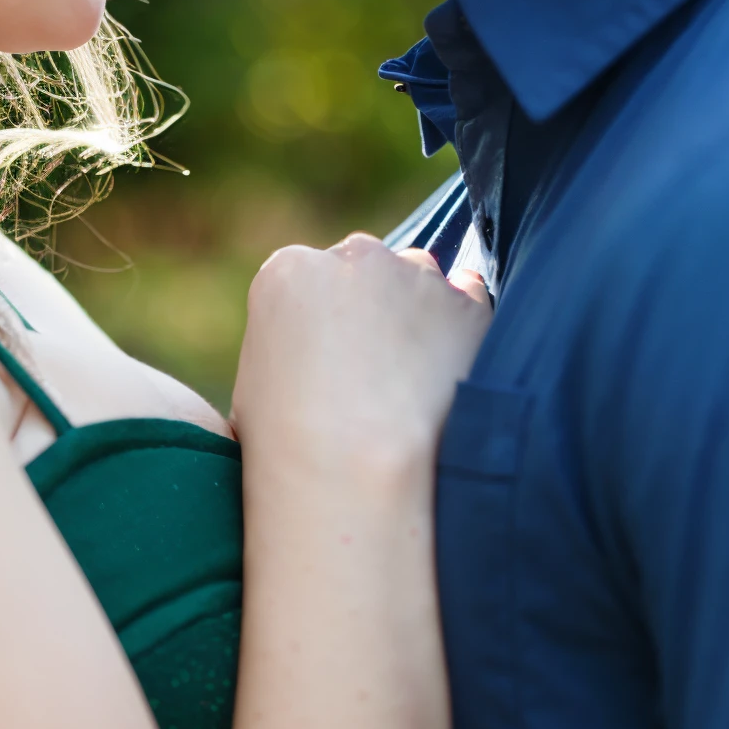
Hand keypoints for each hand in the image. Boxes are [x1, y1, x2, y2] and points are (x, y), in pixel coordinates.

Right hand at [233, 232, 491, 494]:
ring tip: (414, 380)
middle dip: (370, 304)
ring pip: (418, 281)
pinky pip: (470, 300)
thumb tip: (314, 352)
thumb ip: (287, 340)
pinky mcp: (467, 307)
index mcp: (290, 270)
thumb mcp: (257, 378)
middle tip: (372, 366)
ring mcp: (416, 278)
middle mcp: (354, 258)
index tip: (333, 353)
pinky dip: (462, 327)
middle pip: (365, 266)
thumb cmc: (288, 440)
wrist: (354, 470)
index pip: (312, 274)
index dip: (324, 316)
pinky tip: (450, 368)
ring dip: (417, 314)